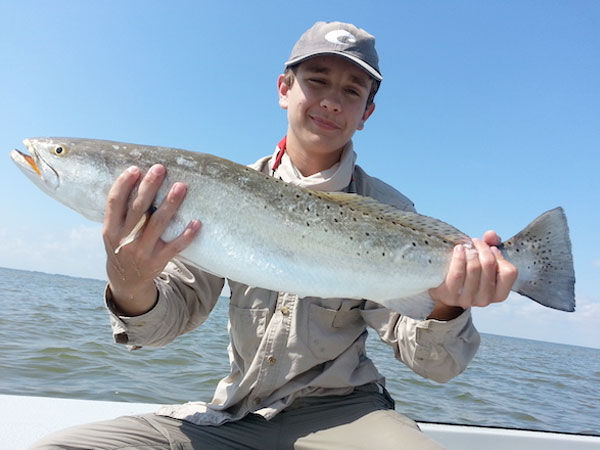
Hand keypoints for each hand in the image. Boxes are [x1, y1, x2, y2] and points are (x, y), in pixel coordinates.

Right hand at [102, 164, 200, 314]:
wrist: (126, 280)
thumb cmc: (123, 246)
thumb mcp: (114, 231)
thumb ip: (121, 212)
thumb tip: (138, 178)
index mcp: (111, 229)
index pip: (114, 202)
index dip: (123, 184)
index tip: (135, 169)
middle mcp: (125, 240)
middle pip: (138, 209)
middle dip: (149, 187)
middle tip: (160, 169)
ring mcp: (142, 251)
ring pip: (158, 224)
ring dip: (170, 204)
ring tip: (181, 186)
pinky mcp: (159, 261)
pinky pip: (175, 246)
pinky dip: (186, 234)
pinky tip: (197, 222)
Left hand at [427, 231, 517, 319]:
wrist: (444, 289)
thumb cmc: (468, 272)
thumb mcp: (484, 260)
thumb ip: (492, 244)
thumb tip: (491, 235)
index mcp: (499, 293)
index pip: (509, 272)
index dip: (500, 256)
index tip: (491, 248)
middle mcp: (485, 299)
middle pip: (489, 264)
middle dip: (482, 248)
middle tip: (475, 242)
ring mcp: (468, 299)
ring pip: (474, 267)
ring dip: (470, 251)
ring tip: (465, 246)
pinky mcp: (450, 295)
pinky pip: (458, 273)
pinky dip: (458, 257)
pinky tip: (458, 249)